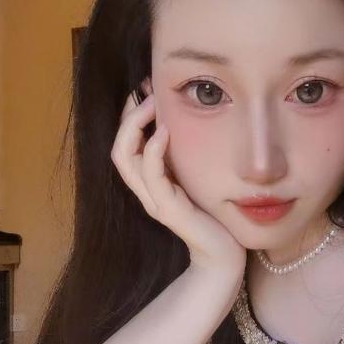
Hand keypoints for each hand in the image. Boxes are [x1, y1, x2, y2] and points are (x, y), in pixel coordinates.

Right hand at [111, 86, 246, 276]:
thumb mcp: (198, 178)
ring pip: (125, 157)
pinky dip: (153, 150)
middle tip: (145, 90)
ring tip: (151, 103)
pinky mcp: (167, 210)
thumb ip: (187, 158)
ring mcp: (154, 200)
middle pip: (118, 148)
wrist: (225, 256)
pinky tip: (164, 131)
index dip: (130, 116)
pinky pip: (151, 175)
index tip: (145, 88)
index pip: (126, 144)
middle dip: (128, 115)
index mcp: (151, 182)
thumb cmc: (215, 216)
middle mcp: (146, 191)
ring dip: (136, 125)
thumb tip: (188, 122)